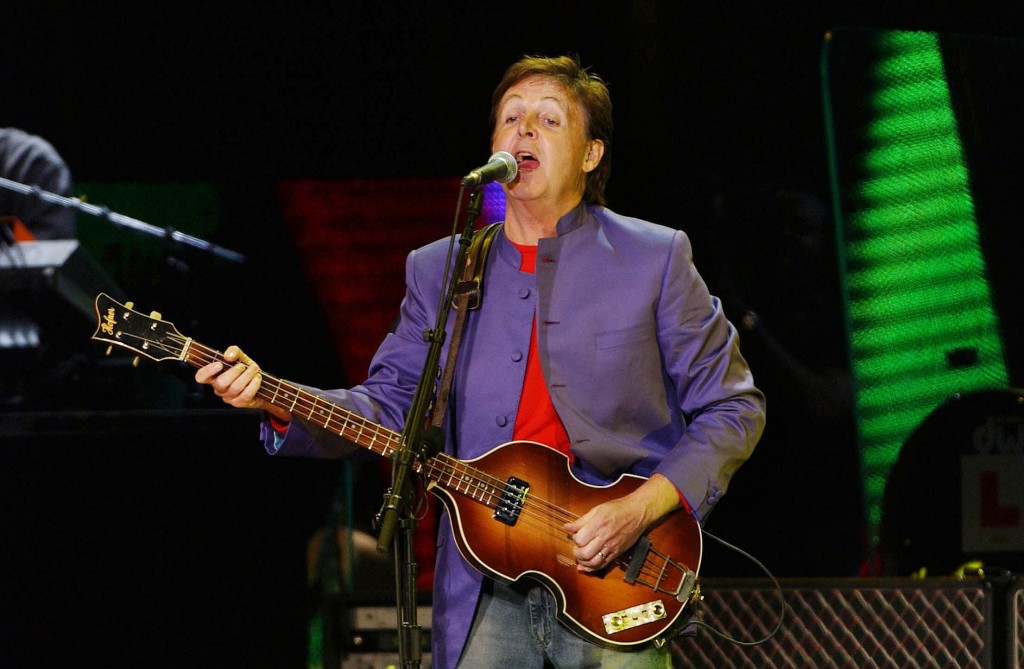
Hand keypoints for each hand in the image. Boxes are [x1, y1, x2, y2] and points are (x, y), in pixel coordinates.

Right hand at [194, 345, 291, 422]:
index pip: (201, 377)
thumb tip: (228, 356)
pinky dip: (253, 385)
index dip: (207, 371)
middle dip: (234, 372)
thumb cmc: (246, 369)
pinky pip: (245, 395)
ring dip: (246, 376)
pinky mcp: (238, 403)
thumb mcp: (240, 356)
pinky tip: (257, 378)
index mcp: (213, 376)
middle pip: (220, 383)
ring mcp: (228, 397)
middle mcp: (218, 388)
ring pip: (234, 388)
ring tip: (254, 369)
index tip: (219, 364)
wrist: (259, 382)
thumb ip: (233, 351)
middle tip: (242, 366)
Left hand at [563, 473, 680, 572]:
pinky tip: (585, 567)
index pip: (579, 539)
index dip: (574, 539)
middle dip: (576, 553)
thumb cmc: (618, 508)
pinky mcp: (617, 553)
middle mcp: (605, 537)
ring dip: (583, 562)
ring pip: (593, 562)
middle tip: (576, 548)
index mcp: (598, 525)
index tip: (577, 535)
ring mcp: (612, 547)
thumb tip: (567, 527)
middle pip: (585, 553)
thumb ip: (581, 521)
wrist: (638, 513)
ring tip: (580, 557)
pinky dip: (592, 568)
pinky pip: (603, 565)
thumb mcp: (597, 510)